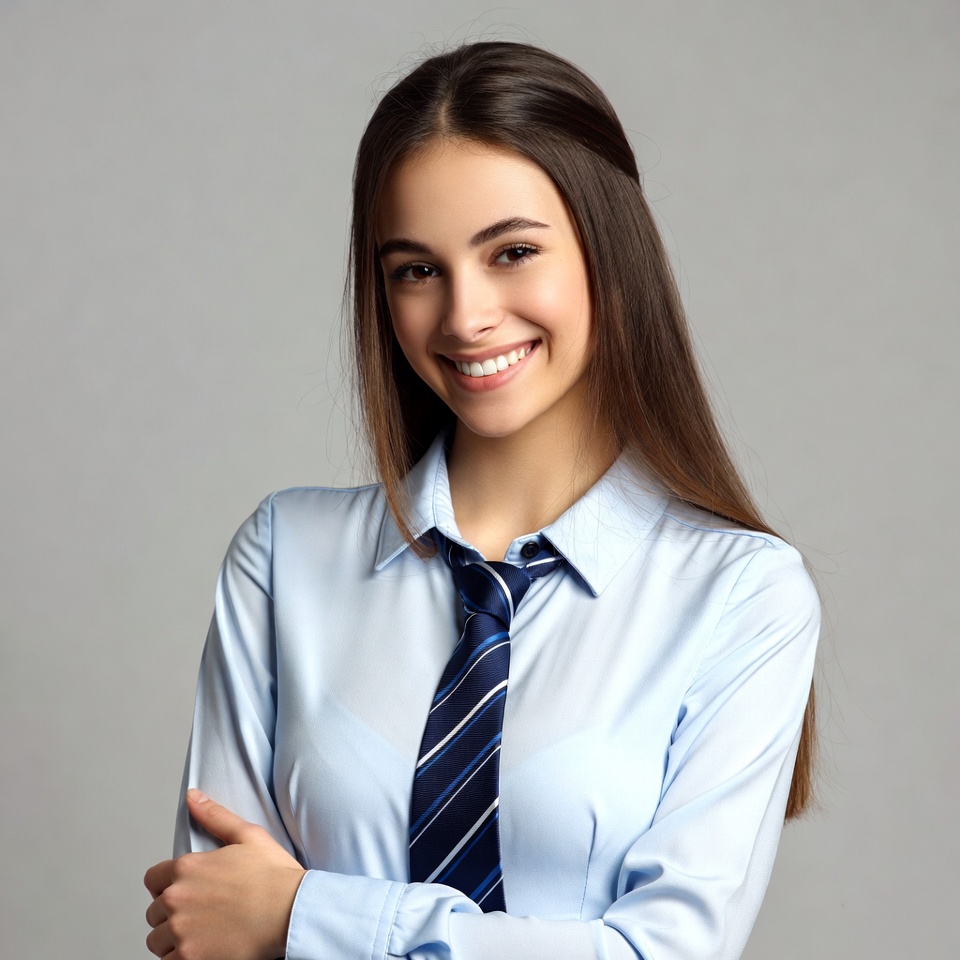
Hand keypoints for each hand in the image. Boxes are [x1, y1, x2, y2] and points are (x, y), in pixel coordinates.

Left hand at [144, 789, 305, 959]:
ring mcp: (181, 932)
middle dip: (173, 913)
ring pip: (157, 940)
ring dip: (174, 939)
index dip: (169, 884)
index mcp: (186, 868)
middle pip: (155, 912)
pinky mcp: (189, 959)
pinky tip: (203, 950)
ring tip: (203, 934)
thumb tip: (191, 796)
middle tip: (202, 914)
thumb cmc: (274, 874)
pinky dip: (181, 958)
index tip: (190, 892)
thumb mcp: (247, 834)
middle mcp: (177, 899)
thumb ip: (214, 815)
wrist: (292, 911)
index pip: (153, 879)